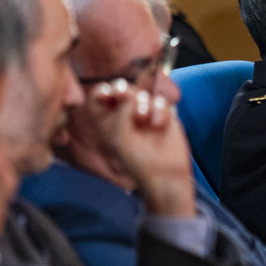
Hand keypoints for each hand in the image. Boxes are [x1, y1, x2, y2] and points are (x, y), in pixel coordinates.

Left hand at [85, 80, 194, 217]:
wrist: (165, 175)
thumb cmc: (138, 162)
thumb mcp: (120, 139)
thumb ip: (122, 112)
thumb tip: (130, 92)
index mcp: (108, 123)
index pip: (100, 100)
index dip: (102, 92)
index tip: (108, 94)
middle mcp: (125, 117)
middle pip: (122, 90)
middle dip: (123, 90)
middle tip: (124, 93)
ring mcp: (146, 115)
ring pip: (143, 95)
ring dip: (143, 102)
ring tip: (143, 117)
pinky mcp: (164, 116)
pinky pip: (161, 102)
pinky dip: (160, 110)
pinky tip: (158, 124)